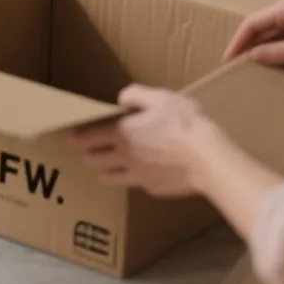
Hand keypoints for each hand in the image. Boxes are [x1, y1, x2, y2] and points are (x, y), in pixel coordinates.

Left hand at [69, 86, 225, 197]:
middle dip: (88, 153)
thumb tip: (122, 98)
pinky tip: (145, 170)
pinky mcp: (152, 189)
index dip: (75, 137)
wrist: (209, 160)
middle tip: (93, 147)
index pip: (84, 138)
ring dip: (104, 170)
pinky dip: (133, 178)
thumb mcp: (161, 98)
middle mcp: (123, 157)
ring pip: (106, 178)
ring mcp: (137, 177)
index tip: (74, 135)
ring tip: (112, 162)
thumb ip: (136, 95)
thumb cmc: (185, 124)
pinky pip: (134, 185)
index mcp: (120, 133)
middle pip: (90, 161)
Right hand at [223, 0, 283, 64]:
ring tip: (254, 66)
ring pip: (272, 30)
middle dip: (246, 45)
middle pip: (259, 26)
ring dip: (262, 46)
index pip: (251, 24)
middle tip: (236, 65)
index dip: (237, 42)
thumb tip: (253, 56)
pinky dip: (276, 45)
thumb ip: (281, 52)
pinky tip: (278, 59)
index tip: (228, 60)